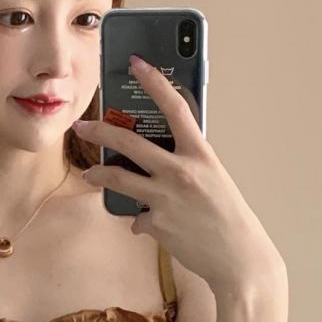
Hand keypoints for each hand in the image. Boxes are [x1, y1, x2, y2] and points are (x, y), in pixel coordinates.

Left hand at [74, 54, 286, 306]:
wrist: (238, 258)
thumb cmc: (228, 217)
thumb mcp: (213, 177)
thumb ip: (188, 161)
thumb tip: (161, 157)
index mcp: (200, 153)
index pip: (174, 106)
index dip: (154, 81)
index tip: (136, 63)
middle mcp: (180, 171)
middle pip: (130, 141)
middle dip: (101, 130)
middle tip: (84, 125)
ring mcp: (165, 198)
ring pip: (120, 178)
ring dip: (100, 173)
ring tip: (91, 172)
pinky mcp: (157, 224)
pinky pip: (137, 217)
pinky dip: (140, 220)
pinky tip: (146, 225)